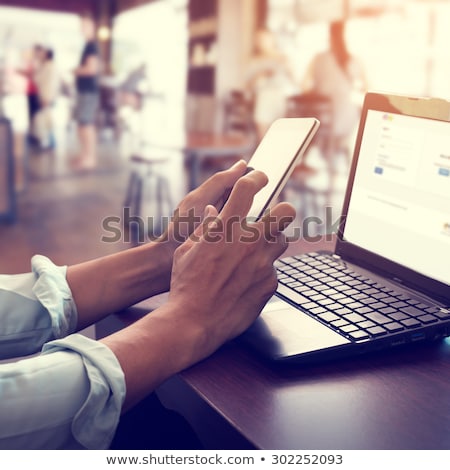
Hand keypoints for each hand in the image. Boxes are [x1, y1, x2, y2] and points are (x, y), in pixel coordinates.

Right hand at [165, 170, 295, 361]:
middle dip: (283, 210)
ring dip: (271, 243)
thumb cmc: (185, 284)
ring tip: (254, 253)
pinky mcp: (269, 283)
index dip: (255, 178)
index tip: (259, 177)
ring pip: (281, 242)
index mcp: (225, 229)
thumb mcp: (186, 250)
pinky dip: (262, 272)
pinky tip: (245, 282)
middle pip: (285, 212)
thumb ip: (205, 228)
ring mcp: (263, 264)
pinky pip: (272, 270)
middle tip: (274, 216)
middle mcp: (249, 242)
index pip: (246, 190)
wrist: (194, 321)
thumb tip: (215, 213)